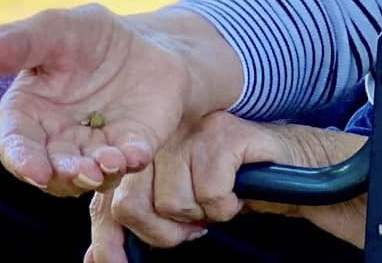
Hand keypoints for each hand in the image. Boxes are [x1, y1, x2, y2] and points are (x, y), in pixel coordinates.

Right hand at [0, 4, 198, 197]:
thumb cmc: (86, 35)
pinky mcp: (133, 147)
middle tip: (82, 171)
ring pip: (91, 175)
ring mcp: (98, 147)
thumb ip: (19, 43)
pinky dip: (132, 160)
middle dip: (66, 175)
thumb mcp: (54, 29)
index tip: (35, 172)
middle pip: (53, 171)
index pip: (16, 145)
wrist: (144, 39)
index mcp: (29, 111)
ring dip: (98, 175)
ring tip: (109, 162)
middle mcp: (60, 138)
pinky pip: (131, 160)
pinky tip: (134, 153)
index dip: (22, 161)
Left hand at [86, 114, 368, 260]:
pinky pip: (210, 191)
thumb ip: (141, 227)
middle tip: (194, 225)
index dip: (107, 242)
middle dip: (165, 232)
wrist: (287, 169)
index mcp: (141, 156)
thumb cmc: (227, 190)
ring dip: (202, 216)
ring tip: (217, 200)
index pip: (106, 203)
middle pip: (131, 204)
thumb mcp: (178, 212)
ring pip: (172, 202)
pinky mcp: (221, 132)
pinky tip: (236, 192)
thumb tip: (95, 259)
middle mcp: (157, 137)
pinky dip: (226, 206)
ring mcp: (188, 131)